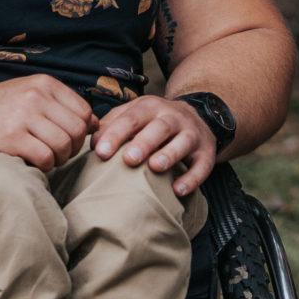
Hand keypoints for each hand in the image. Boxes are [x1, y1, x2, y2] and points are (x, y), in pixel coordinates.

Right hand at [0, 75, 93, 170]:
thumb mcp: (28, 95)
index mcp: (43, 83)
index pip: (84, 112)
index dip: (81, 132)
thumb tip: (96, 124)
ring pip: (63, 145)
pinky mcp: (10, 138)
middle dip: (72, 148)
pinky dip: (44, 166)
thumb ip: (60, 106)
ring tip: (45, 158)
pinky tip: (33, 162)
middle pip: (76, 130)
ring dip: (58, 159)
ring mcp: (22, 116)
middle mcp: (35, 96)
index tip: (67, 140)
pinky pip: (45, 158)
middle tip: (57, 154)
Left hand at [89, 95, 218, 195]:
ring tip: (155, 167)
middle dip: (144, 142)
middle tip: (128, 159)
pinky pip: (203, 165)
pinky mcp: (206, 152)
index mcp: (149, 108)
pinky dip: (192, 178)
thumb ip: (111, 124)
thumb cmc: (154, 122)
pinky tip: (178, 190)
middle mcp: (172, 117)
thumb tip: (92, 142)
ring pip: (183, 142)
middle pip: (159, 127)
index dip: (116, 134)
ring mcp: (192, 134)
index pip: (131, 118)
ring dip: (169, 154)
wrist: (198, 117)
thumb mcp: (134, 115)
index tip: (101, 152)